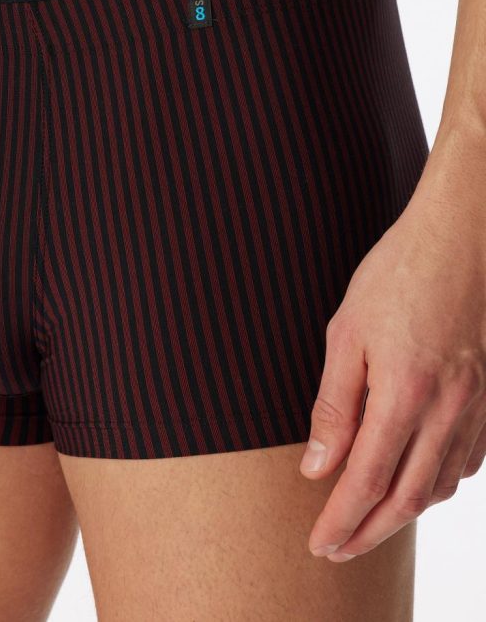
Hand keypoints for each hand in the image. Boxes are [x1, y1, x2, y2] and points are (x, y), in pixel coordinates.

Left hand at [299, 138, 485, 562]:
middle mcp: (446, 411)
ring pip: (441, 485)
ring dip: (404, 512)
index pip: (367, 481)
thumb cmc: (397, 275)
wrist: (460, 237)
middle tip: (339, 549)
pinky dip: (439, 483)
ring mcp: (475, 406)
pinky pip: (468, 460)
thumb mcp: (347, 333)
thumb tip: (317, 466)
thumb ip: (334, 405)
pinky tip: (421, 480)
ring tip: (372, 521)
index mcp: (404, 395)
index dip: (340, 521)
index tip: (319, 544)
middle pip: (407, 498)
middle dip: (368, 532)